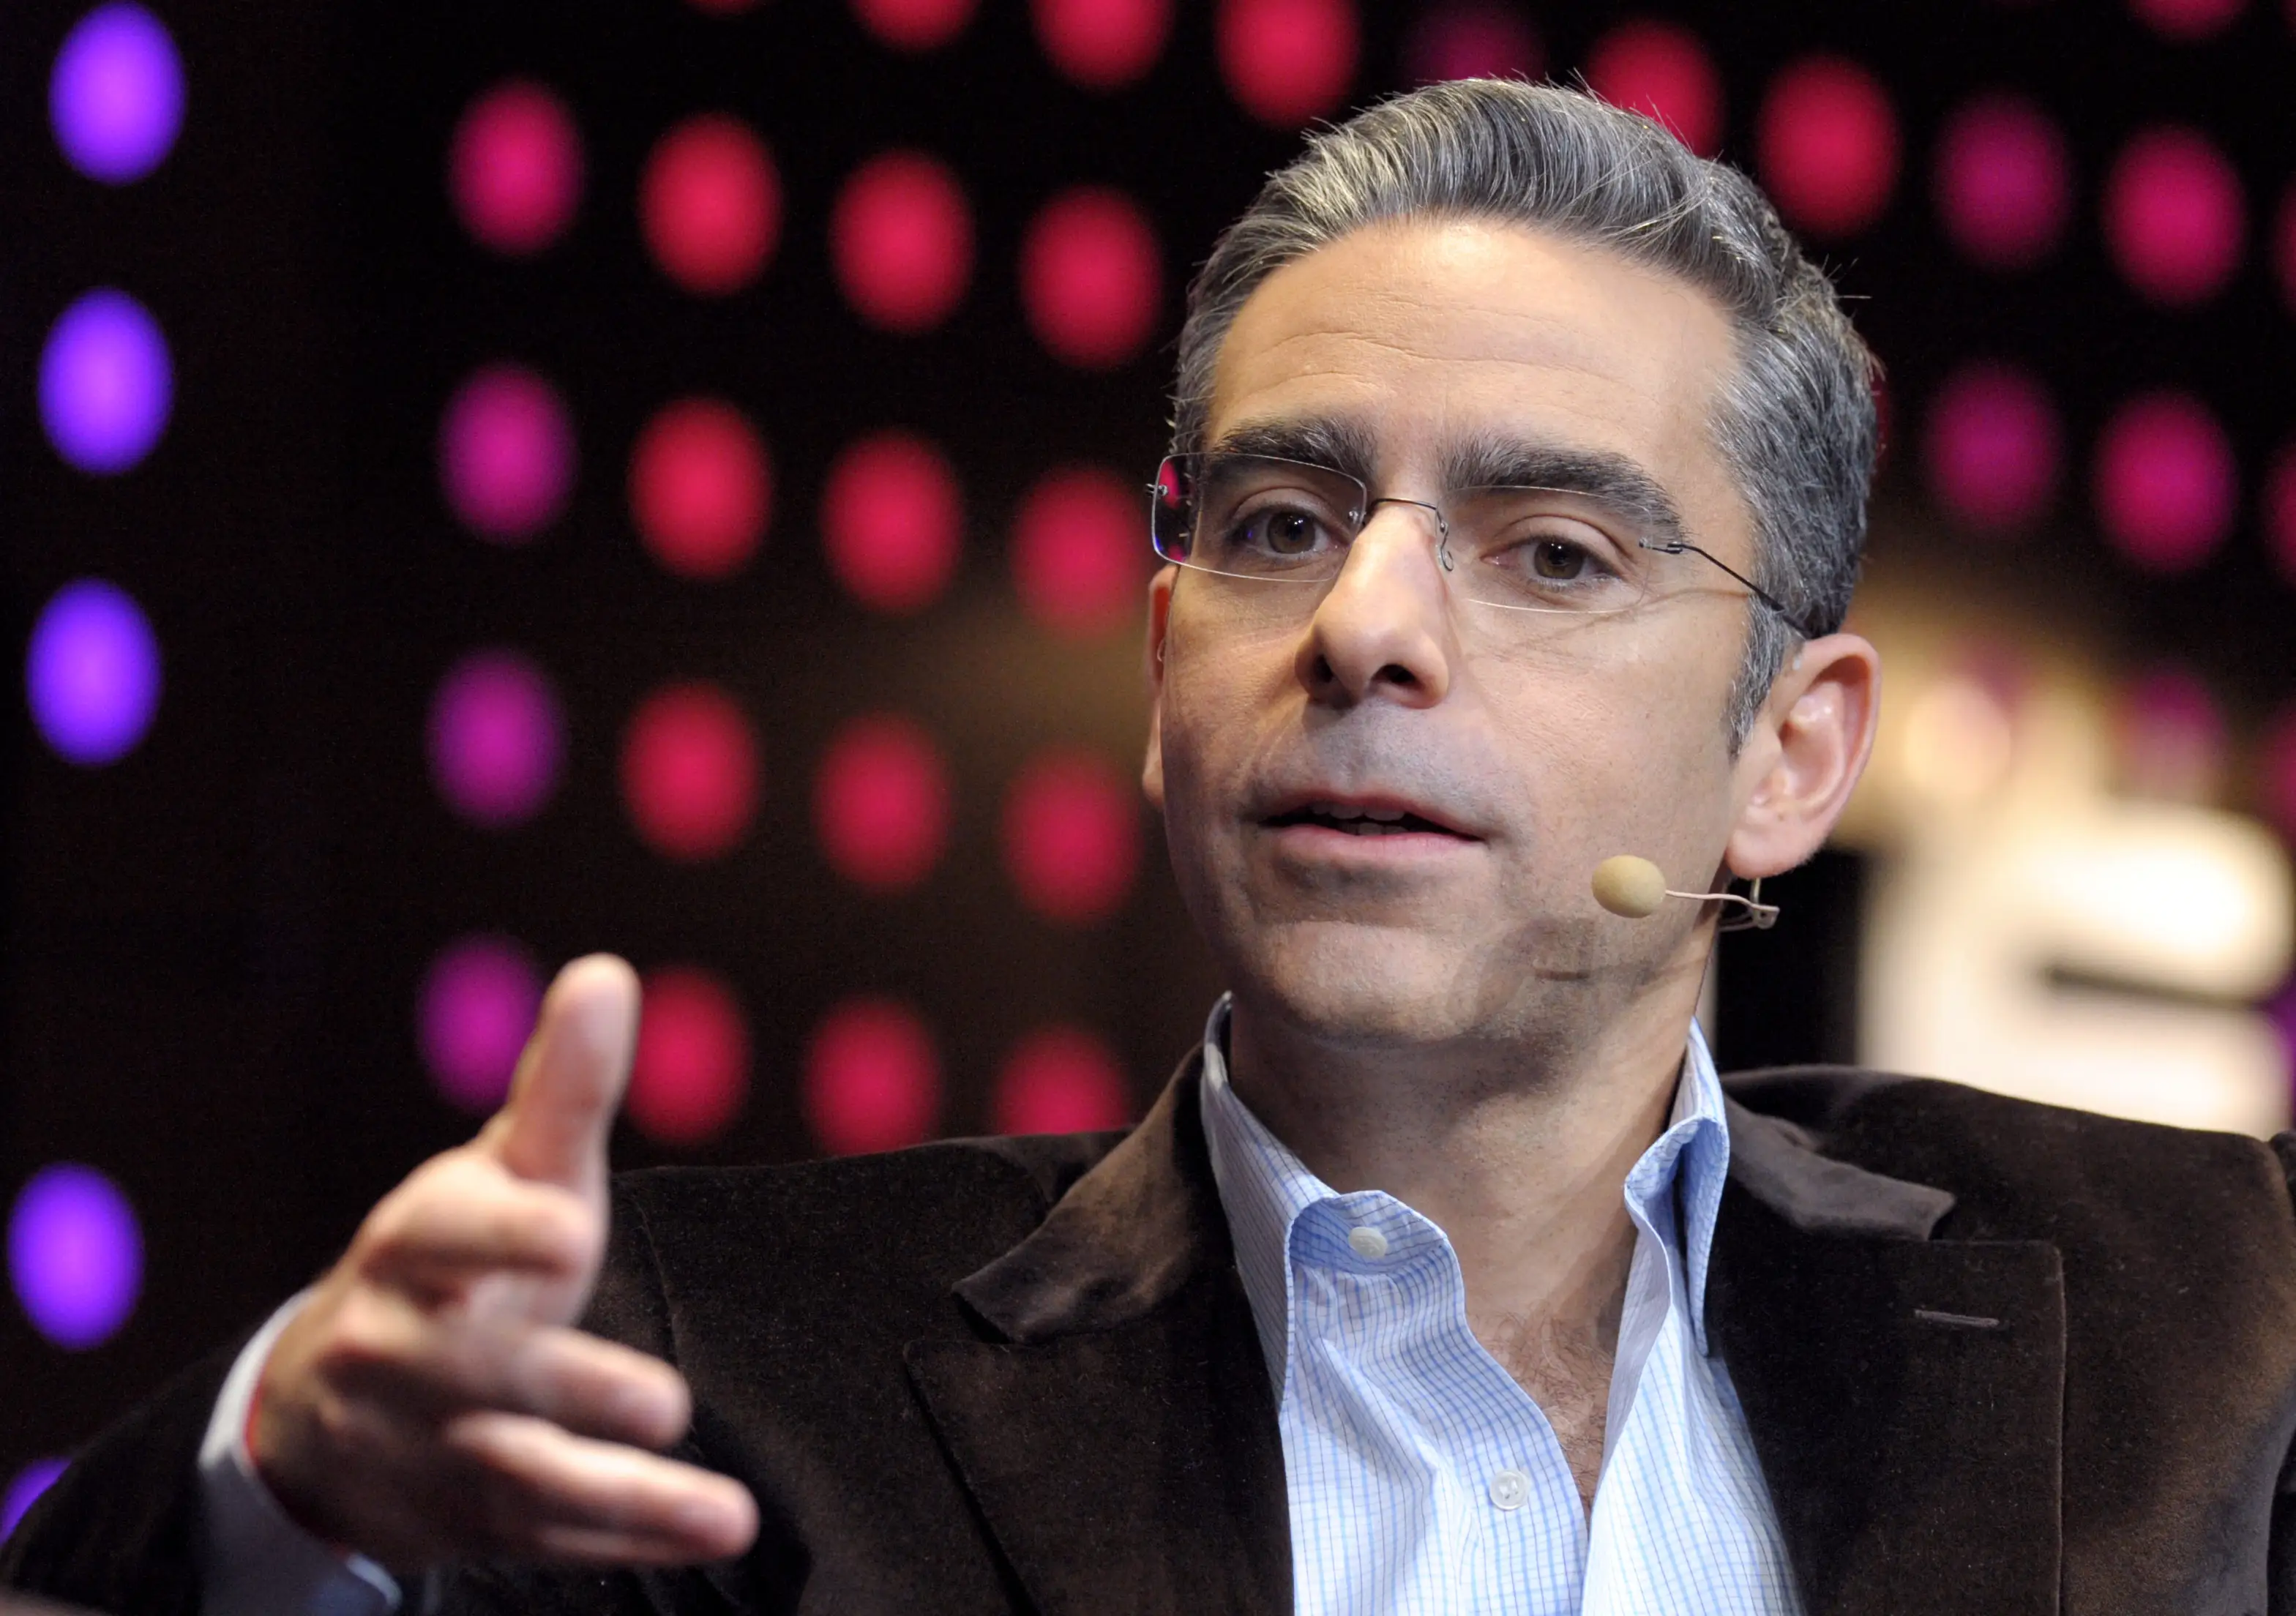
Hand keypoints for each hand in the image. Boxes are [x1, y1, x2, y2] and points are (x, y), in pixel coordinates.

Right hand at [250, 955, 758, 1570]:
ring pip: (518, 1476)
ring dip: (620, 1495)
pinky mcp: (462, 1516)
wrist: (335, 1399)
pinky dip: (630, 1537)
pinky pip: (547, 1537)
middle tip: (662, 1401)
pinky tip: (705, 1528)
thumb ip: (561, 1086)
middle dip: (569, 1389)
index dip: (500, 1234)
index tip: (568, 1231)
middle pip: (481, 1374)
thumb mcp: (499, 1169)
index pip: (442, 1238)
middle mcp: (404, 1352)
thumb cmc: (450, 1261)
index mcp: (415, 1250)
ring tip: (719, 1510)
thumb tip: (607, 976)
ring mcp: (428, 1444)